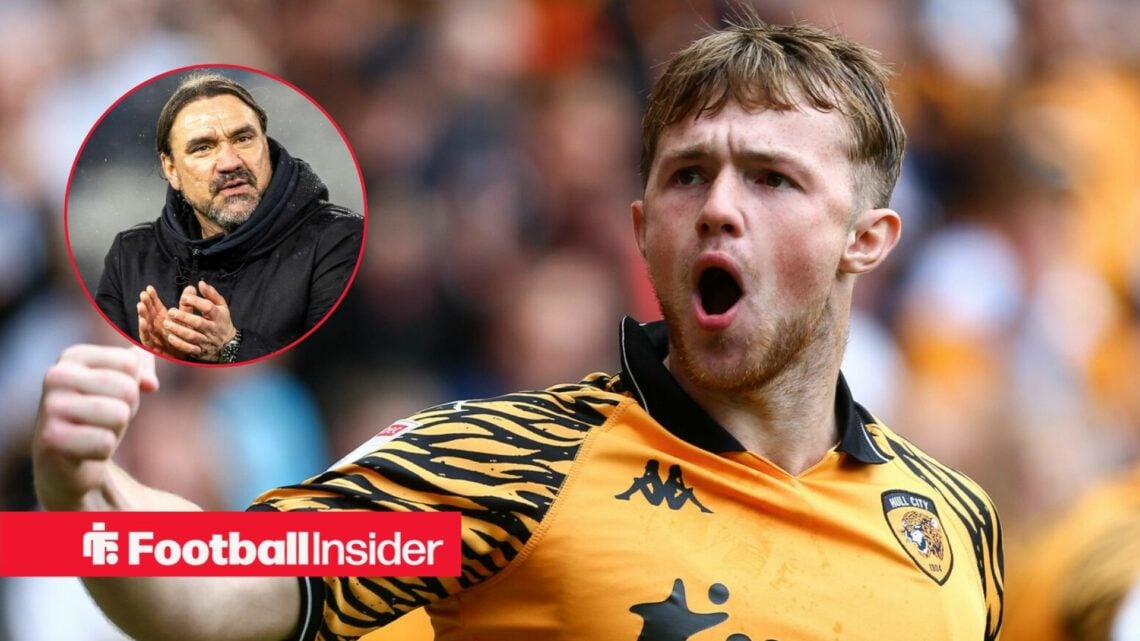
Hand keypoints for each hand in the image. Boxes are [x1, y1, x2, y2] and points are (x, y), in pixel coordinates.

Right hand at [33, 345, 158, 510]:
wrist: (66, 463)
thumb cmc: (99, 416)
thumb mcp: (123, 384)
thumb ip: (142, 366)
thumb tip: (150, 383)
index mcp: (74, 356)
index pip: (131, 363)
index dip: (132, 385)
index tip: (109, 397)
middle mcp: (56, 376)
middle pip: (127, 388)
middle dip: (125, 409)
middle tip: (102, 420)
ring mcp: (50, 406)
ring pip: (119, 415)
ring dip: (114, 430)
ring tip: (93, 432)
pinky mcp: (50, 437)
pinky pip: (105, 443)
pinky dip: (102, 451)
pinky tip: (83, 451)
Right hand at [136, 286, 186, 357]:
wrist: (184, 358)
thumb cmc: (182, 337)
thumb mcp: (185, 320)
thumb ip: (186, 305)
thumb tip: (191, 287)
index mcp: (162, 319)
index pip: (156, 306)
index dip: (152, 297)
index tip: (149, 288)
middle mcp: (156, 326)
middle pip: (149, 313)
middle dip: (145, 303)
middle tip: (143, 294)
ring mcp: (153, 336)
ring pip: (146, 324)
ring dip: (142, 314)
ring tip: (141, 305)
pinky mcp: (152, 346)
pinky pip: (147, 337)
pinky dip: (144, 329)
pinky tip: (143, 321)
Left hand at [163, 280, 236, 362]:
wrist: (227, 343)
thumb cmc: (221, 320)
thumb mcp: (220, 306)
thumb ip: (211, 294)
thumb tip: (201, 283)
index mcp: (218, 316)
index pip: (208, 308)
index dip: (195, 302)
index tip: (184, 297)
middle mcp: (213, 329)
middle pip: (198, 323)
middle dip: (184, 317)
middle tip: (171, 312)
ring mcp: (207, 341)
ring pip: (192, 336)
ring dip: (179, 330)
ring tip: (167, 323)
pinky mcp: (201, 351)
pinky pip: (190, 349)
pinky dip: (180, 344)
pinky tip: (171, 338)